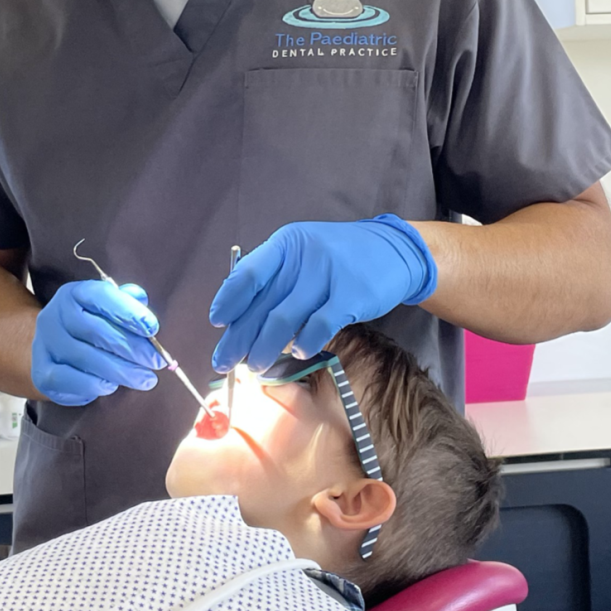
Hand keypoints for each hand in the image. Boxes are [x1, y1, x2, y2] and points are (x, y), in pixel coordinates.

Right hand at [31, 279, 165, 405]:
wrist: (53, 351)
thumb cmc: (90, 327)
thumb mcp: (107, 310)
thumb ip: (126, 302)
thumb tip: (141, 299)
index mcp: (73, 294)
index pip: (100, 295)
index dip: (128, 311)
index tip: (153, 328)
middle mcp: (54, 315)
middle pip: (94, 330)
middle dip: (131, 347)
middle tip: (156, 361)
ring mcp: (45, 344)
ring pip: (84, 357)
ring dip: (119, 370)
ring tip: (145, 379)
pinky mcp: (42, 372)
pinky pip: (68, 379)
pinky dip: (93, 384)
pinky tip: (113, 387)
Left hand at [210, 215, 436, 372]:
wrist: (392, 249)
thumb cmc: (338, 256)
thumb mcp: (303, 252)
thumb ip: (275, 276)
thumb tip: (238, 316)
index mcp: (286, 244)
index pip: (248, 273)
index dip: (229, 300)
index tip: (217, 323)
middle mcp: (303, 256)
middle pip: (262, 305)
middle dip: (238, 337)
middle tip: (223, 361)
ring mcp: (328, 275)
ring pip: (285, 320)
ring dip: (265, 348)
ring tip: (254, 365)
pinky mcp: (351, 295)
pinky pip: (319, 326)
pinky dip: (304, 343)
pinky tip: (297, 352)